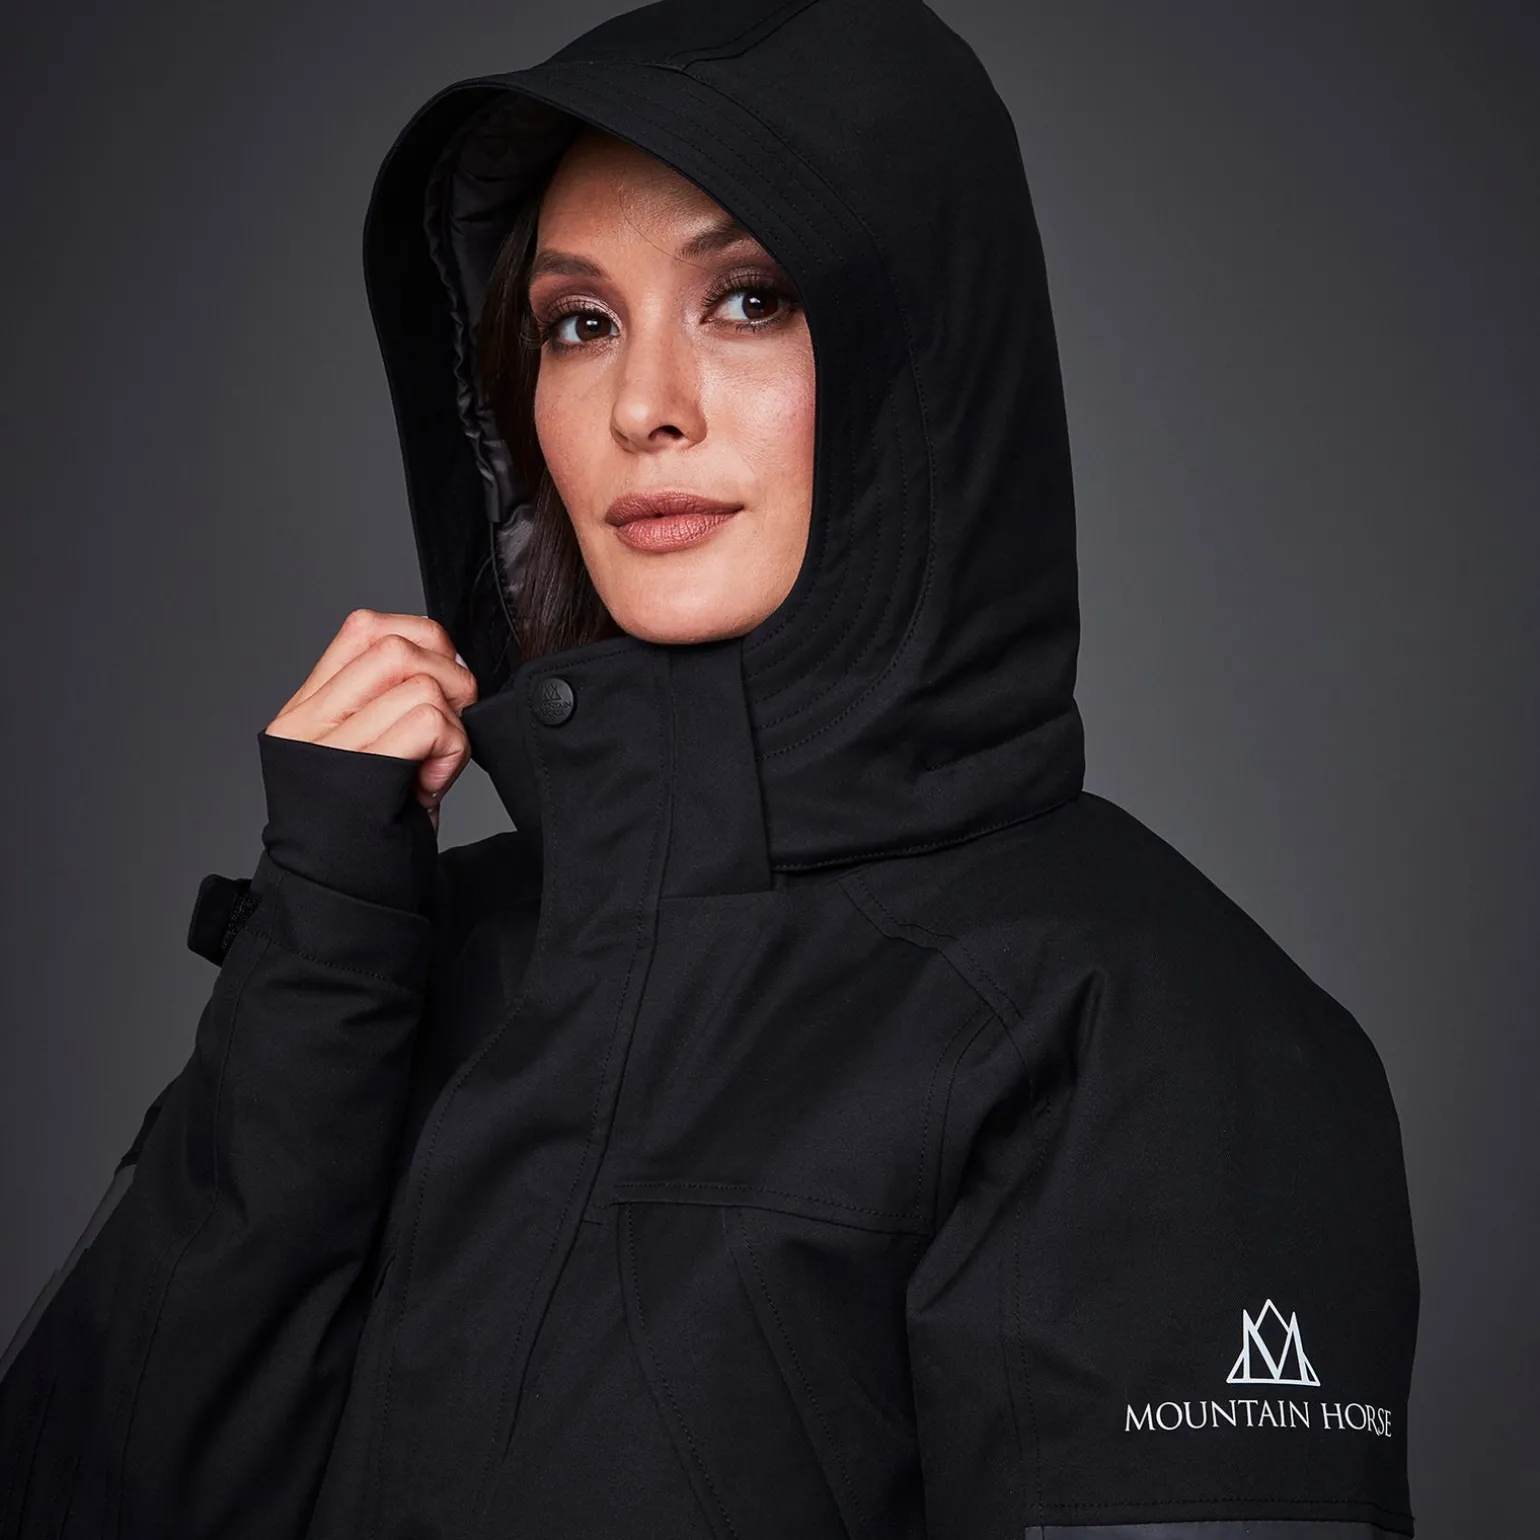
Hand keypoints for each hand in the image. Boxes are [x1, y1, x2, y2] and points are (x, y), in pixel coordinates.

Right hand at [264, 610, 478, 832]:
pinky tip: (431, 785)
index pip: (365, 628)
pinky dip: (452, 751)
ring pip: (418, 682)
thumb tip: (450, 663)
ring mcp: (326, 747)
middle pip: (395, 646)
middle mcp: (306, 722)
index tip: (441, 688)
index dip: (423, 641)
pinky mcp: (355, 775)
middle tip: (451, 729)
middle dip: (449, 678)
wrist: (339, 906)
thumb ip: (389, 707)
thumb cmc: (369, 839)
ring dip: (453, 724)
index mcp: (307, 710)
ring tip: (434, 767)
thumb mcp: (374, 760)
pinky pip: (429, 722)